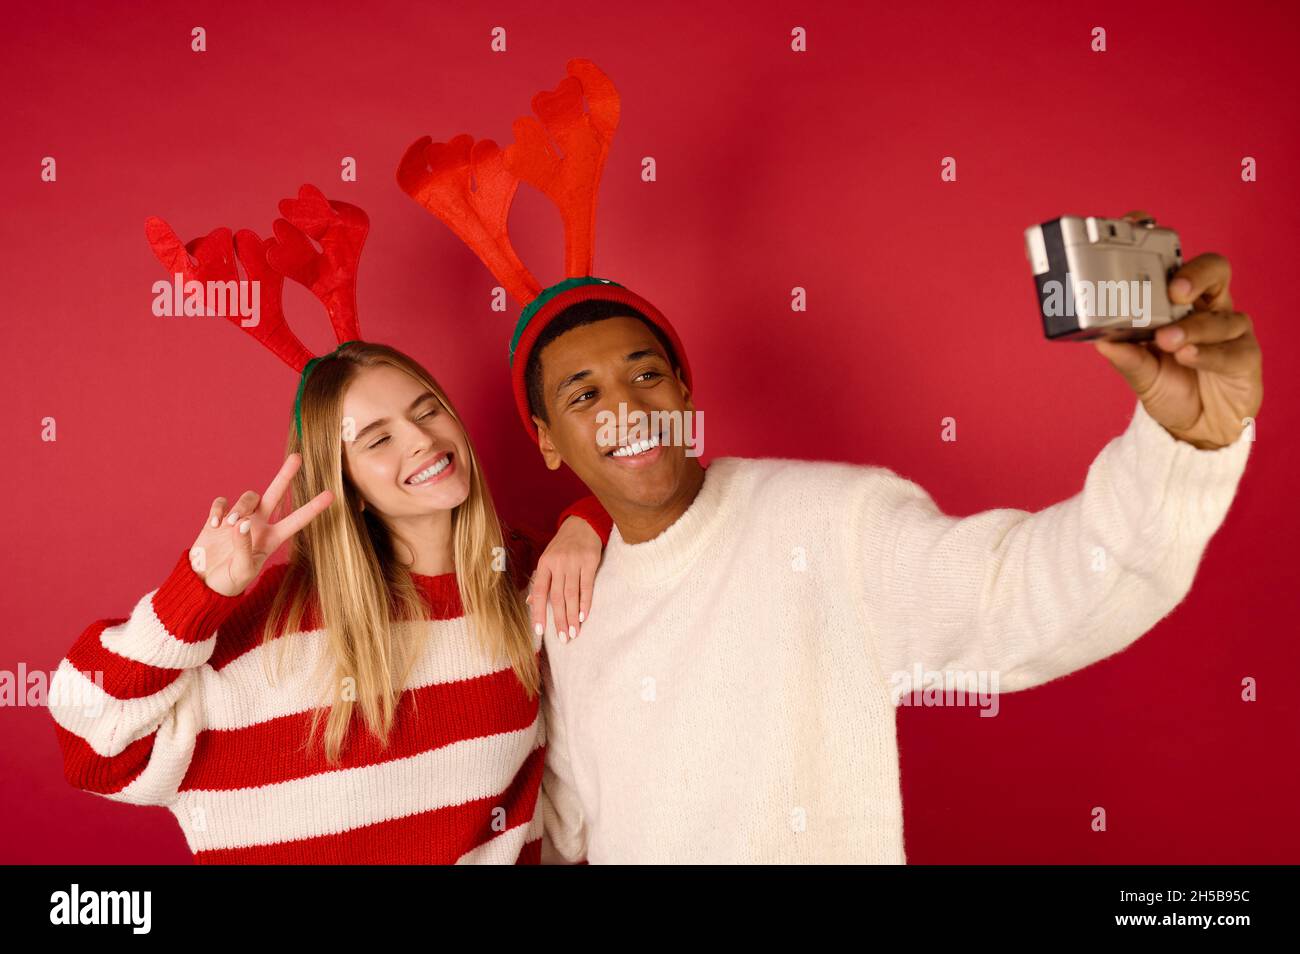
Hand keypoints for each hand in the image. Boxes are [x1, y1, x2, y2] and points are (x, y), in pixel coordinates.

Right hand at [188, 453, 333, 596]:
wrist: (203, 583)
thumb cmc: (229, 582)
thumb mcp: (242, 571)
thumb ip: (244, 547)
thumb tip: (241, 523)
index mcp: (272, 538)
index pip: (296, 520)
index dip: (313, 508)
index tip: (331, 495)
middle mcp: (258, 525)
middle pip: (275, 494)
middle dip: (286, 475)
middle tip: (297, 457)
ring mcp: (238, 519)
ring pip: (248, 497)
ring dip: (240, 506)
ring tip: (229, 524)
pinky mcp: (219, 518)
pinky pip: (222, 502)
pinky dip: (218, 510)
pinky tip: (214, 526)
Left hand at [528, 517, 601, 642]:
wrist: (583, 523)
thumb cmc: (563, 545)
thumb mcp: (548, 559)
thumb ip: (540, 580)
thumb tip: (530, 603)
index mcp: (544, 564)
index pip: (540, 592)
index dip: (539, 612)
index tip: (540, 631)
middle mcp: (558, 564)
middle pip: (557, 597)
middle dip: (559, 620)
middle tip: (563, 638)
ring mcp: (574, 562)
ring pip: (571, 594)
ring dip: (572, 616)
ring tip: (574, 632)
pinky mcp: (590, 561)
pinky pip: (587, 586)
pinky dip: (585, 602)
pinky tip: (584, 616)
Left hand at [1093, 211, 1262, 449]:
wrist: (1196, 428)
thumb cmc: (1170, 387)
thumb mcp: (1138, 372)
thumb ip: (1124, 355)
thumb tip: (1100, 340)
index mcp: (1176, 303)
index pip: (1174, 261)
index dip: (1157, 238)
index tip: (1136, 225)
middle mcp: (1206, 308)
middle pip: (1214, 270)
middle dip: (1194, 274)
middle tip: (1172, 289)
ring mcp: (1229, 330)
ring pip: (1221, 316)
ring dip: (1193, 328)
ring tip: (1168, 341)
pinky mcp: (1245, 356)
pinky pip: (1232, 349)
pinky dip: (1208, 353)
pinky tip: (1188, 356)